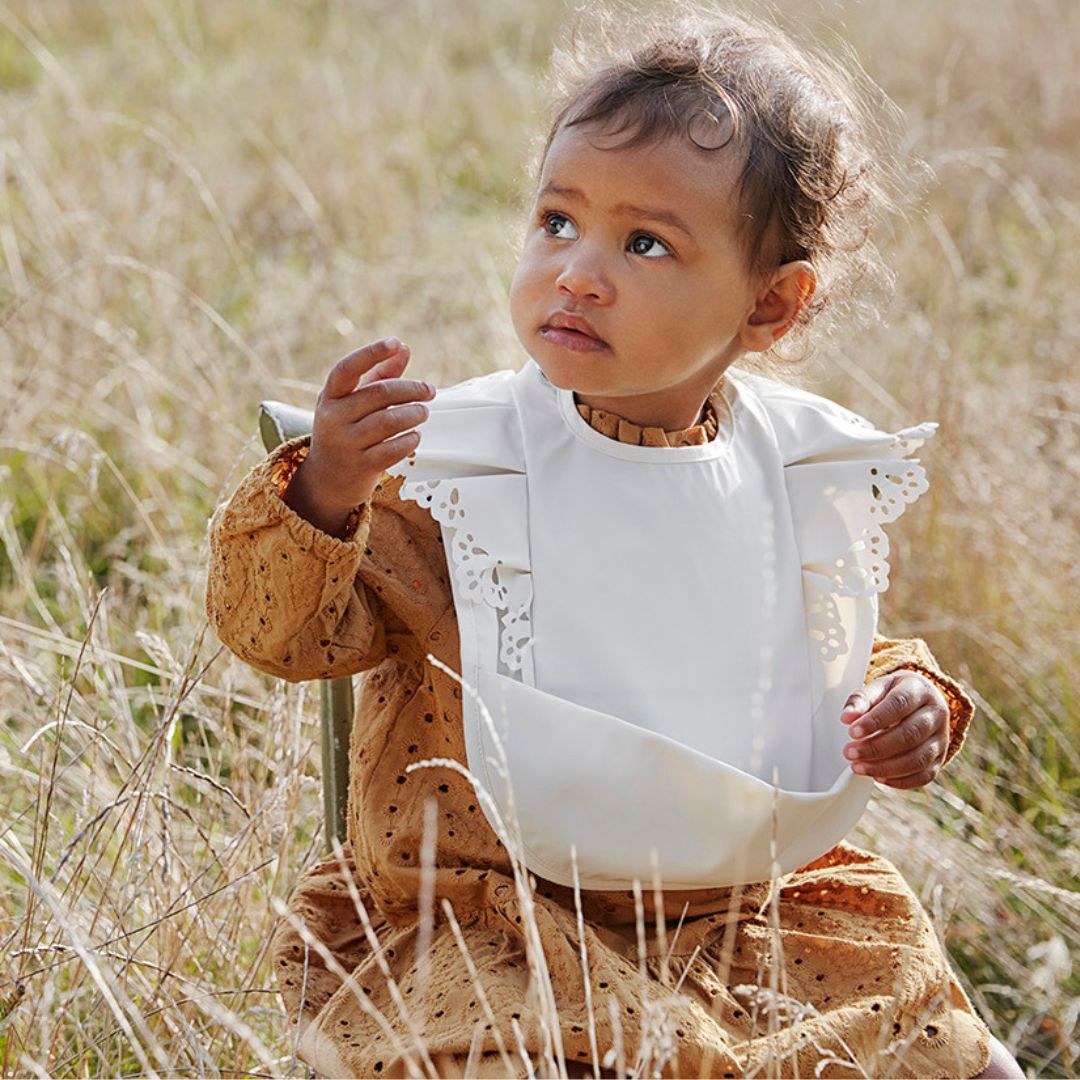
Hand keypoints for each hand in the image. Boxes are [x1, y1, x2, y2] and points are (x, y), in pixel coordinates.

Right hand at [282, 338, 435, 536]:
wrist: (326, 480)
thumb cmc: (345, 432)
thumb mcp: (353, 402)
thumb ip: (379, 375)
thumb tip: (403, 348)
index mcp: (330, 397)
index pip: (348, 368)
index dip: (372, 353)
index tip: (396, 342)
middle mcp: (333, 418)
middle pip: (380, 394)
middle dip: (411, 389)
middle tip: (429, 391)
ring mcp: (345, 443)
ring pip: (389, 421)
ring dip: (414, 414)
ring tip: (423, 412)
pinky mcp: (361, 466)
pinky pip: (394, 448)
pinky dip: (410, 440)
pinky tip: (415, 435)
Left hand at [840, 670, 949, 789]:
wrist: (921, 701)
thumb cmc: (895, 694)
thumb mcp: (878, 688)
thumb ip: (861, 700)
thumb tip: (847, 717)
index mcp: (919, 690)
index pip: (898, 704)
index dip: (875, 720)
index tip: (852, 732)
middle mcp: (936, 714)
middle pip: (909, 734)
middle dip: (876, 747)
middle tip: (850, 752)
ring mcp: (941, 738)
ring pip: (918, 758)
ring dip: (885, 767)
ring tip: (859, 767)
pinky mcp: (940, 758)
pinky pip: (924, 775)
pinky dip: (900, 780)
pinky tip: (878, 777)